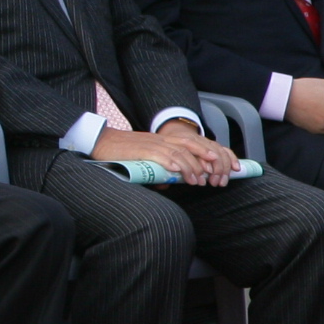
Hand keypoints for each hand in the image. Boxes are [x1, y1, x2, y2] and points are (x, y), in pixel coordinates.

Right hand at [95, 123, 234, 184]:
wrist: (101, 142)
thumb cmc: (122, 153)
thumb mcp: (145, 160)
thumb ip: (158, 170)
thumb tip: (167, 184)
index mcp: (166, 140)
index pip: (195, 143)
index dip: (212, 153)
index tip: (222, 167)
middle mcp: (163, 140)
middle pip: (193, 145)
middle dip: (209, 159)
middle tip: (217, 175)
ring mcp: (153, 144)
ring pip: (180, 152)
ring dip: (192, 168)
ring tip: (199, 182)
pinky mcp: (142, 150)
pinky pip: (161, 155)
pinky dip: (172, 163)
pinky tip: (180, 172)